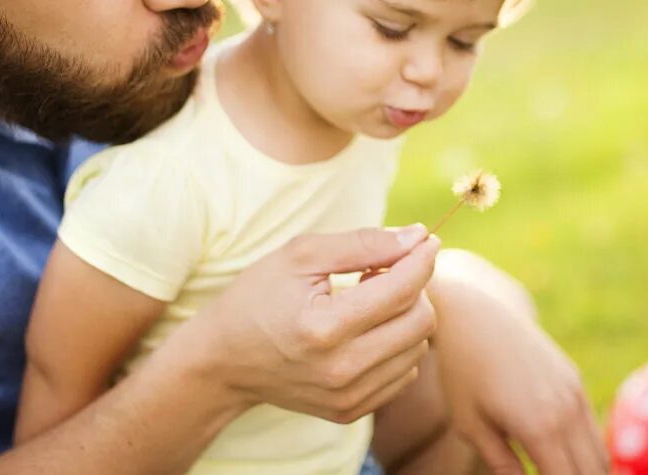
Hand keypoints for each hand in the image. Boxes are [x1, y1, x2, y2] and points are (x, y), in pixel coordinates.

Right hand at [188, 225, 439, 423]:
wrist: (223, 360)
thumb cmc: (259, 296)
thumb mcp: (301, 255)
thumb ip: (364, 243)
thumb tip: (418, 236)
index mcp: (325, 327)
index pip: (403, 289)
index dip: (421, 258)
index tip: (425, 240)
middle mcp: (341, 369)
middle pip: (421, 321)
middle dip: (414, 287)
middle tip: (383, 270)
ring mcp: (347, 397)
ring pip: (418, 347)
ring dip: (405, 315)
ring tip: (368, 299)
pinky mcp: (351, 411)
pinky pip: (404, 372)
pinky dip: (396, 345)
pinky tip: (365, 329)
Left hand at [431, 253, 606, 473]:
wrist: (472, 313)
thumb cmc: (462, 372)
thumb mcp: (472, 426)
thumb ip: (502, 466)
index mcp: (540, 427)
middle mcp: (566, 410)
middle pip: (592, 473)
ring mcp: (575, 392)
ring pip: (599, 454)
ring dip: (589, 474)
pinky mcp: (574, 380)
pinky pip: (592, 428)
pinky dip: (588, 454)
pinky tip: (570, 465)